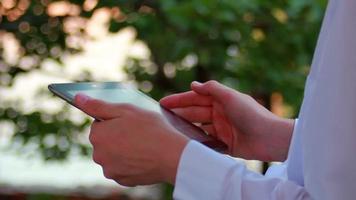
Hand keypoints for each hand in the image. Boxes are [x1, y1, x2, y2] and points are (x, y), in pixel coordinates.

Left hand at [74, 94, 188, 185]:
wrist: (172, 156)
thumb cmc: (151, 129)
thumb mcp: (126, 110)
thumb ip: (99, 105)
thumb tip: (78, 98)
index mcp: (97, 136)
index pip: (99, 124)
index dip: (115, 121)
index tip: (130, 122)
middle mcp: (99, 155)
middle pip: (105, 141)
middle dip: (117, 136)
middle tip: (138, 133)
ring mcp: (110, 170)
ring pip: (113, 155)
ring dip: (123, 150)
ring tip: (142, 146)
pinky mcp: (122, 180)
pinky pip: (122, 168)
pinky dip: (130, 163)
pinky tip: (143, 157)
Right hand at [160, 81, 293, 161]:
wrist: (270, 138)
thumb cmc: (252, 114)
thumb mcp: (231, 97)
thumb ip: (212, 89)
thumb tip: (193, 84)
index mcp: (221, 101)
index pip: (195, 98)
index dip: (179, 100)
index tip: (162, 103)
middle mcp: (219, 114)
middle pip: (194, 113)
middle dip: (178, 114)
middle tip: (160, 118)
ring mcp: (222, 129)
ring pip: (198, 128)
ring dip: (185, 128)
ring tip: (169, 131)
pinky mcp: (225, 144)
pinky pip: (207, 142)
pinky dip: (197, 142)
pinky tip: (184, 143)